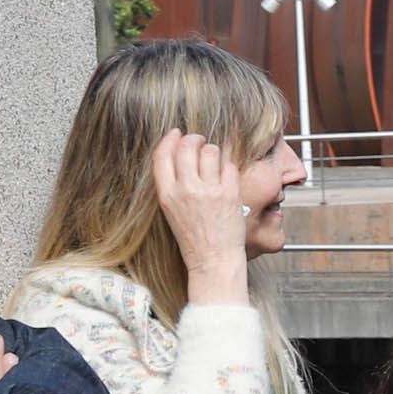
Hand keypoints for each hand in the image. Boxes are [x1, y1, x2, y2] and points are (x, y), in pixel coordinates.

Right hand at [151, 130, 251, 299]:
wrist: (213, 260)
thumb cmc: (194, 237)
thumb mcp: (171, 210)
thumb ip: (173, 184)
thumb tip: (180, 154)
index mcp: (166, 194)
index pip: (162, 154)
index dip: (170, 139)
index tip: (176, 133)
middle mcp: (185, 190)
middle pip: (187, 146)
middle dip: (194, 139)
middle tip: (200, 142)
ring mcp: (209, 191)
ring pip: (210, 151)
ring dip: (214, 151)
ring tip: (214, 160)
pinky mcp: (230, 194)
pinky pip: (230, 165)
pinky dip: (229, 167)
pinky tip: (227, 176)